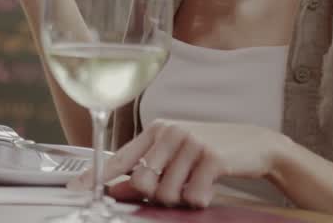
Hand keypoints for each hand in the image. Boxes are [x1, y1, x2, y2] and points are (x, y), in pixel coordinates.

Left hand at [68, 120, 289, 207]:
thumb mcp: (175, 155)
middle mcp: (168, 133)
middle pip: (140, 182)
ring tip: (194, 186)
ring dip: (179, 200)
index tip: (76, 189)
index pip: (118, 157)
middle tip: (175, 190)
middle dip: (153, 197)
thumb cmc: (210, 150)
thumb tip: (113, 189)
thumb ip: (145, 169)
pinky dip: (199, 201)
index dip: (95, 176)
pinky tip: (208, 187)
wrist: (256, 144)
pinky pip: (192, 197)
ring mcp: (190, 143)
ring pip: (165, 193)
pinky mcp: (212, 157)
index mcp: (155, 131)